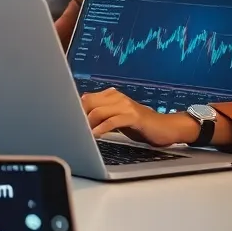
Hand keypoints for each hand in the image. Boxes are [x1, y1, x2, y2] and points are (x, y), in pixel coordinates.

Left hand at [80, 88, 199, 146]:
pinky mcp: (134, 116)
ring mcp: (126, 105)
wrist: (165, 128)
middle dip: (78, 117)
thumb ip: (100, 115)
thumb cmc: (139, 125)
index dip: (74, 110)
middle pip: (88, 103)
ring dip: (87, 124)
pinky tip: (95, 136)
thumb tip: (78, 119)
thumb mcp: (116, 118)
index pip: (85, 99)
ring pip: (98, 111)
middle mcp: (117, 97)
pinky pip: (112, 121)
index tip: (66, 122)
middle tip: (72, 131)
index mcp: (111, 95)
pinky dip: (101, 129)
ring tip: (81, 135)